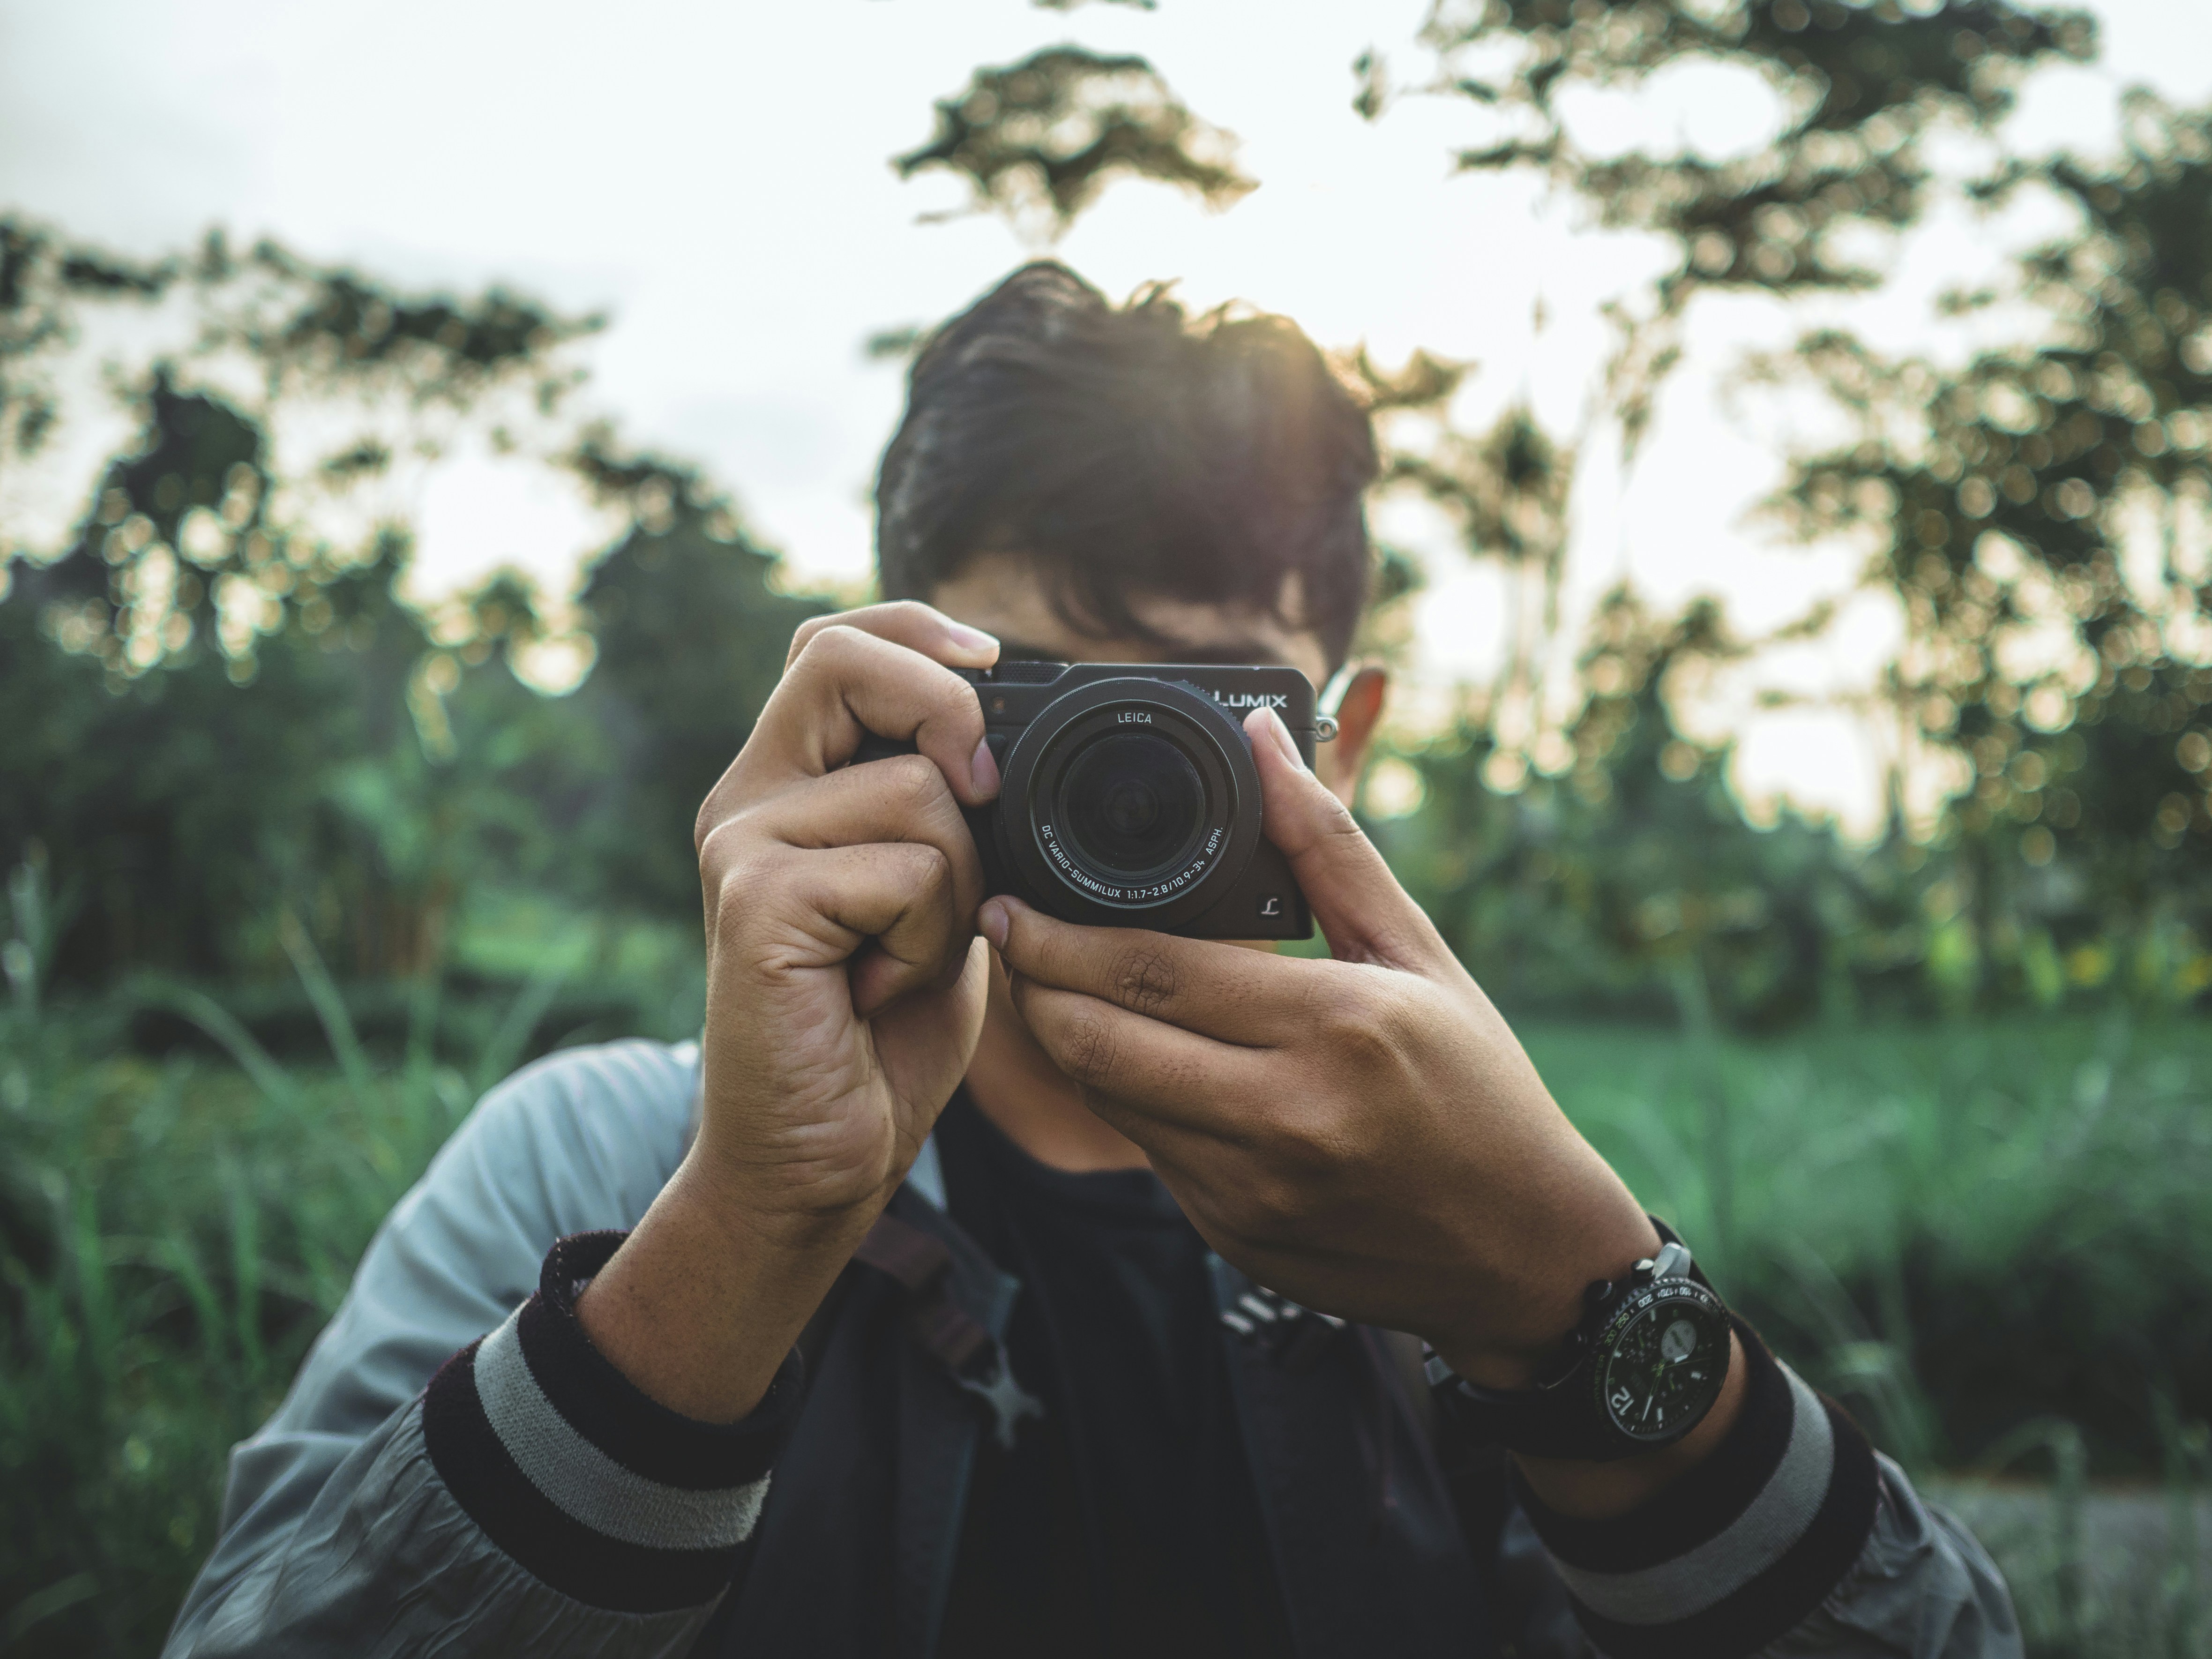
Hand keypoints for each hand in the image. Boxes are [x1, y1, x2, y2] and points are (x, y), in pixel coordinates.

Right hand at [687, 602, 1001, 1231]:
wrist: (818, 1159)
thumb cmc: (879, 1033)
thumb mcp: (931, 896)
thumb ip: (945, 814)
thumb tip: (1004, 740)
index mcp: (784, 787)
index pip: (829, 644)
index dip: (912, 630)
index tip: (992, 658)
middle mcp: (746, 800)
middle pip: (844, 661)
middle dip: (947, 714)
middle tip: (980, 803)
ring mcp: (741, 845)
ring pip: (918, 790)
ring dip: (958, 888)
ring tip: (905, 957)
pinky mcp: (757, 901)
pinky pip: (907, 869)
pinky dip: (929, 940)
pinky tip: (879, 990)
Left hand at [984, 706, 1659, 1388]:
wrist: (1523, 1254)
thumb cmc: (1479, 1089)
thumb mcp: (1417, 952)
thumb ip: (1327, 843)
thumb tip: (1263, 738)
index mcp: (1337, 1028)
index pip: (1153, 971)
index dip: (1059, 937)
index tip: (1013, 902)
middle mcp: (1287, 1116)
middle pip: (1100, 1041)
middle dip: (1033, 985)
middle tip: (1007, 936)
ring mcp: (1253, 1190)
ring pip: (1108, 1101)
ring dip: (1065, 1039)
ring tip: (1049, 984)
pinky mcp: (1234, 1236)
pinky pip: (1147, 1152)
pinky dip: (1121, 1097)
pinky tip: (1127, 1054)